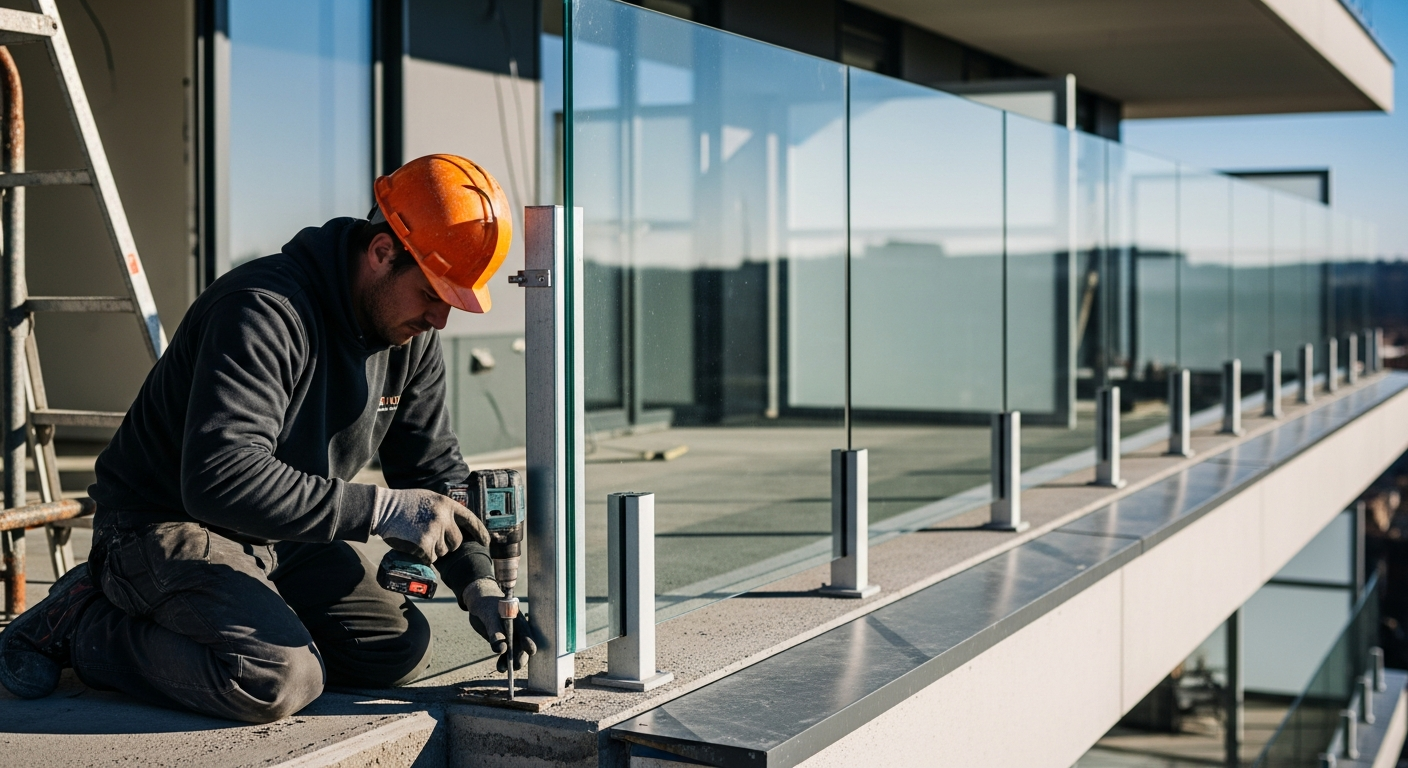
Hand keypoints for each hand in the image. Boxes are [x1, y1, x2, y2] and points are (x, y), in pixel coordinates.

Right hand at [370, 487, 489, 562]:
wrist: (384, 508)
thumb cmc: (405, 504)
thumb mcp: (430, 500)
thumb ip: (444, 511)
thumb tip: (457, 527)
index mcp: (447, 504)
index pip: (470, 520)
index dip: (480, 532)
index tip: (486, 542)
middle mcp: (444, 518)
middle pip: (456, 542)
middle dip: (446, 545)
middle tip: (430, 538)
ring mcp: (434, 531)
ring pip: (442, 552)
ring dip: (432, 550)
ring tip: (417, 537)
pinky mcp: (424, 544)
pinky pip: (430, 558)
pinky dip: (422, 555)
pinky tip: (413, 544)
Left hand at [464, 578, 535, 671]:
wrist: (479, 602)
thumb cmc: (486, 605)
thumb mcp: (488, 616)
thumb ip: (494, 631)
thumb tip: (501, 650)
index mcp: (517, 619)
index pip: (526, 631)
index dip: (529, 641)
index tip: (531, 650)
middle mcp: (516, 629)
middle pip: (522, 645)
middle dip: (520, 656)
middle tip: (515, 665)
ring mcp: (510, 636)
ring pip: (513, 652)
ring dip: (510, 661)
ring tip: (502, 669)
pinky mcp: (502, 642)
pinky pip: (505, 653)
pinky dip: (503, 661)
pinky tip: (500, 668)